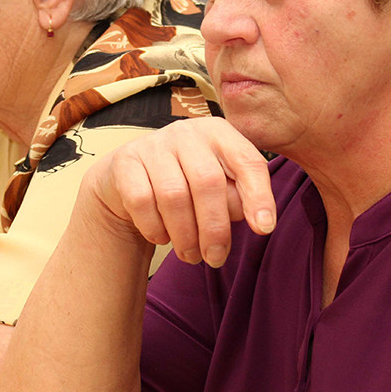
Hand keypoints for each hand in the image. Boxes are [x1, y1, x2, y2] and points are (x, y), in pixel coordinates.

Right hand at [87, 116, 276, 267]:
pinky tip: (162, 238)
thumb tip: (259, 222)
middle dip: (215, 228)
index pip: (247, 161)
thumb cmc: (186, 184)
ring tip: (190, 255)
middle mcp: (188, 132)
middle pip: (208, 182)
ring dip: (185, 235)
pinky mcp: (126, 161)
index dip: (259, 196)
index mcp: (219, 133)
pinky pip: (142, 202)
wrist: (129, 179)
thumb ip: (238, 198)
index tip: (264, 229)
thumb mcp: (218, 185)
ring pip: (174, 196)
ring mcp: (154, 144)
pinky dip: (155, 228)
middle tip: (216, 259)